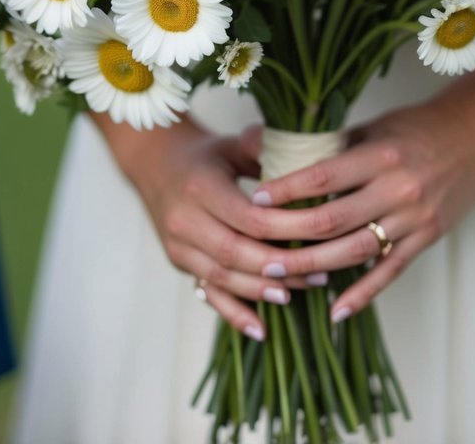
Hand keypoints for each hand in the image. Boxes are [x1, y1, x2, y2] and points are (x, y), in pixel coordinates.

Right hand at [94, 114, 316, 339]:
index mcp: (201, 187)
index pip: (249, 217)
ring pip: (222, 277)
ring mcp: (179, 246)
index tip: (319, 237)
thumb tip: (305, 145)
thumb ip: (264, 147)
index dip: (284, 230)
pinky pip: (207, 293)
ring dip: (262, 289)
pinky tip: (260, 329)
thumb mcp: (232, 143)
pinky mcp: (179, 263)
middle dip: (279, 267)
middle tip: (319, 272)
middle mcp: (184, 220)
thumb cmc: (205, 154)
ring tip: (300, 291)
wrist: (155, 164)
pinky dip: (233, 313)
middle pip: (236, 253)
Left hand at [249, 93, 474, 321]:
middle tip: (257, 246)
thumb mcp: (376, 127)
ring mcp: (414, 217)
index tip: (256, 198)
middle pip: (333, 220)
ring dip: (315, 267)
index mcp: (381, 154)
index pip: (323, 177)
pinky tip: (336, 309)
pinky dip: (362, 293)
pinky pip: (389, 271)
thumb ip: (336, 147)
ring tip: (280, 275)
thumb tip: (283, 157)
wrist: (474, 138)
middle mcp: (398, 188)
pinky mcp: (427, 238)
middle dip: (290, 236)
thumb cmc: (418, 128)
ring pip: (356, 250)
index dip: (286, 190)